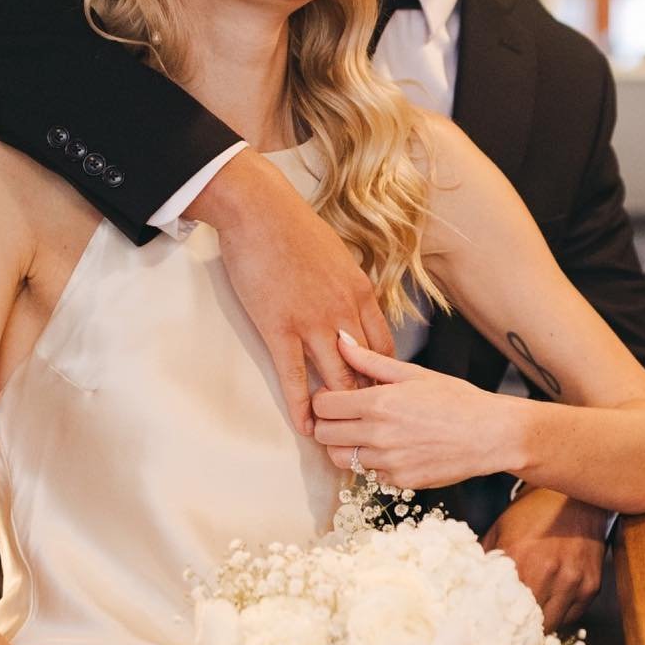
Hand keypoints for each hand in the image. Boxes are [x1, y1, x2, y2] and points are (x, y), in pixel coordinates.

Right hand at [188, 152, 393, 435]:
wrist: (260, 210)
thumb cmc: (295, 228)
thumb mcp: (338, 256)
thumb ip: (348, 286)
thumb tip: (353, 304)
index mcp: (360, 293)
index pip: (383, 347)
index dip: (382, 376)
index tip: (379, 394)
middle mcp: (344, 312)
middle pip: (366, 369)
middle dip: (368, 401)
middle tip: (368, 426)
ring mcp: (313, 322)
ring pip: (336, 378)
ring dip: (339, 409)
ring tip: (340, 434)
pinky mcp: (280, 328)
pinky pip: (295, 376)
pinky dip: (301, 406)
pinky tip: (305, 426)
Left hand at [311, 331, 519, 489]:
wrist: (490, 435)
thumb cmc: (456, 400)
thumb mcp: (413, 374)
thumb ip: (370, 361)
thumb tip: (341, 342)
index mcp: (379, 403)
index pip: (323, 405)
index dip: (323, 399)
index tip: (334, 396)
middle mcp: (378, 435)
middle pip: (323, 435)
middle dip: (328, 424)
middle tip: (345, 416)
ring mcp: (388, 462)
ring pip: (341, 459)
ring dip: (347, 446)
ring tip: (368, 433)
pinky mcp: (399, 482)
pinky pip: (370, 474)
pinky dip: (374, 462)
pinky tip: (394, 448)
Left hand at [483, 488, 607, 630]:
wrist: (574, 499)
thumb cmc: (532, 513)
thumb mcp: (500, 530)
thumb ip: (485, 561)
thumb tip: (467, 588)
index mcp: (520, 557)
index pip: (503, 608)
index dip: (497, 622)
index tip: (492, 628)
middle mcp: (549, 572)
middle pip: (529, 624)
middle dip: (520, 629)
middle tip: (511, 629)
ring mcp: (573, 581)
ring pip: (553, 625)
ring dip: (541, 624)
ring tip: (531, 618)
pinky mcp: (591, 586)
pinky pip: (573, 616)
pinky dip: (561, 614)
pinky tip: (552, 601)